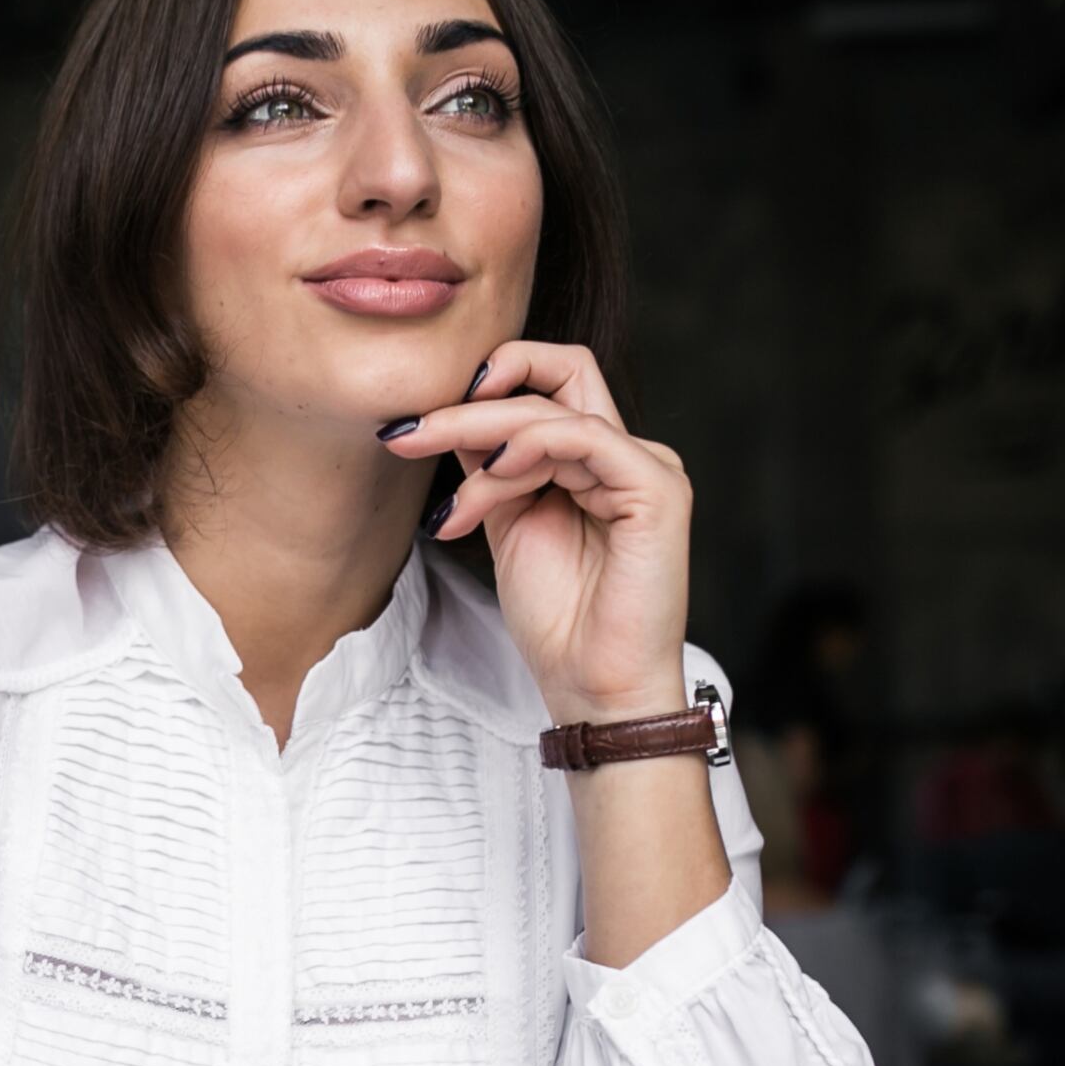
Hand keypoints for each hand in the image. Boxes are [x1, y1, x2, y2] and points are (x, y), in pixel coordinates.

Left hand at [382, 343, 691, 724]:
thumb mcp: (507, 524)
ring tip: (453, 499)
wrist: (594, 687)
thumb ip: (489, 470)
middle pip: (552, 378)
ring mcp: (646, 467)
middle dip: (470, 401)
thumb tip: (444, 418)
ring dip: (485, 440)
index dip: (483, 387)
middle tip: (407, 434)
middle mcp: (625, 453)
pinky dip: (531, 445)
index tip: (415, 424)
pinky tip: (494, 473)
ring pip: (555, 410)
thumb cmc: (560, 621)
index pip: (544, 384)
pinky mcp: (657, 489)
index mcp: (594, 459)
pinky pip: (587, 437)